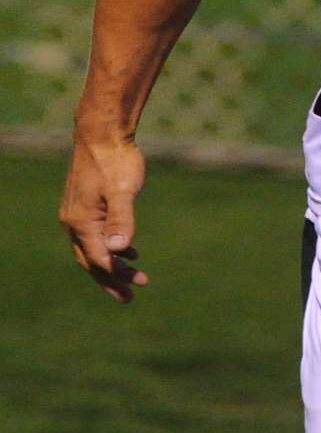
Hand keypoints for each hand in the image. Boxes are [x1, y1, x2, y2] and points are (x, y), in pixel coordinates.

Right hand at [59, 137, 148, 302]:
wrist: (102, 134)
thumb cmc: (115, 161)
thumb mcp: (123, 190)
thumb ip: (122, 219)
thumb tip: (119, 250)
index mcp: (82, 222)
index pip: (99, 258)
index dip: (116, 276)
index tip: (135, 289)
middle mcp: (74, 222)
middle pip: (92, 260)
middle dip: (111, 280)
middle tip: (130, 297)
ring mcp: (77, 215)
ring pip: (93, 249)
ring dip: (113, 265)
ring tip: (135, 278)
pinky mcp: (85, 206)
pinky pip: (96, 236)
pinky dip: (112, 247)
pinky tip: (130, 253)